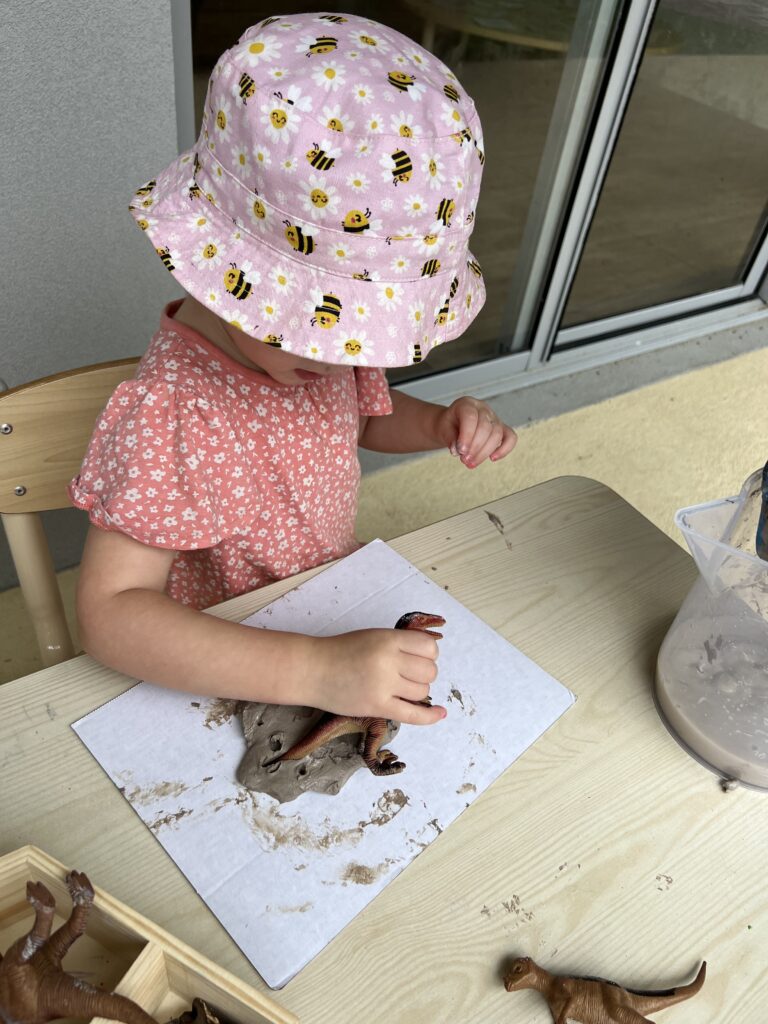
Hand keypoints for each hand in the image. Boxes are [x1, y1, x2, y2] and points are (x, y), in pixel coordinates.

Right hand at [306, 628, 445, 723]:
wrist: (312, 670)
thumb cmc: (341, 651)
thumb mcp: (373, 636)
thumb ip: (399, 644)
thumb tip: (429, 657)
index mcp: (388, 639)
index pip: (428, 648)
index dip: (428, 655)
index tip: (418, 658)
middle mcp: (389, 661)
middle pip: (429, 672)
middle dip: (423, 674)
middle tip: (406, 674)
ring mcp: (383, 686)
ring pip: (422, 692)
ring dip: (416, 691)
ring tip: (399, 688)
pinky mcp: (377, 707)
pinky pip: (413, 715)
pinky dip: (430, 716)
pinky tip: (440, 713)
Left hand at [439, 397, 516, 467]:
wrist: (452, 424)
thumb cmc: (448, 425)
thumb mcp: (443, 429)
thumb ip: (449, 438)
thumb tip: (457, 450)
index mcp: (467, 404)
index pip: (471, 417)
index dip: (467, 436)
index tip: (460, 451)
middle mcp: (483, 408)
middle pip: (486, 427)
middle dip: (475, 447)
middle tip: (464, 460)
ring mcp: (494, 417)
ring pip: (497, 434)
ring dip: (484, 452)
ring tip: (471, 463)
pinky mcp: (502, 428)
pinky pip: (510, 437)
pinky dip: (504, 449)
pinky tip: (492, 458)